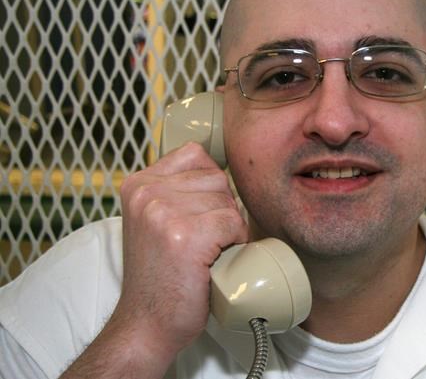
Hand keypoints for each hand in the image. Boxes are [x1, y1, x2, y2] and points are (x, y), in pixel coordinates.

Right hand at [112, 142, 247, 366]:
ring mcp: (163, 212)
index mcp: (138, 183)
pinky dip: (234, 243)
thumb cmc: (160, 276)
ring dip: (229, 228)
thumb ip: (177, 190)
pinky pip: (233, 223)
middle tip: (202, 242)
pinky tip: (213, 261)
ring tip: (205, 252)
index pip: (196, 154)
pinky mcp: (184, 234)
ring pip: (228, 201)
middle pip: (217, 178)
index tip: (199, 215)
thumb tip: (223, 168)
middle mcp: (146, 192)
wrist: (145, 324)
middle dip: (221, 210)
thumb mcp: (154, 220)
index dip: (210, 186)